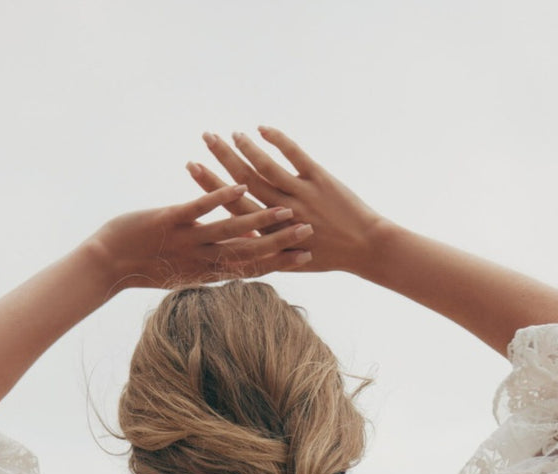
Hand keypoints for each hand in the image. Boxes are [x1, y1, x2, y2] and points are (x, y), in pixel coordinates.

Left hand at [95, 183, 313, 289]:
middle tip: (309, 232)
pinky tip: (240, 187)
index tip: (308, 256)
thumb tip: (230, 257)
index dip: (280, 261)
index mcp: (207, 271)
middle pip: (248, 251)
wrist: (105, 266)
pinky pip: (197, 210)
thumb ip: (207, 262)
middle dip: (280, 243)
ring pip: (229, 231)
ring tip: (285, 211)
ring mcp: (186, 241)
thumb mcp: (180, 269)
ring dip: (259, 221)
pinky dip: (219, 198)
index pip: (251, 267)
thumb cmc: (142, 265)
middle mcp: (201, 259)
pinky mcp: (168, 221)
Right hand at [187, 128, 384, 275]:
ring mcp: (301, 194)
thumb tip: (240, 243)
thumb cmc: (328, 256)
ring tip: (230, 133)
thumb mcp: (292, 260)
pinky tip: (261, 128)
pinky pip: (294, 155)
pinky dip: (277, 140)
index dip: (210, 186)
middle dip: (221, 158)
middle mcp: (282, 212)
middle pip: (245, 181)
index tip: (191, 167)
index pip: (233, 206)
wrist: (366, 248)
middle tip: (205, 138)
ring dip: (246, 147)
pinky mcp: (320, 179)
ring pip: (267, 167)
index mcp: (271, 232)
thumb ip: (266, 249)